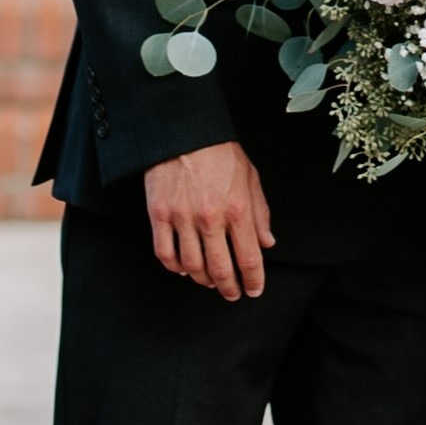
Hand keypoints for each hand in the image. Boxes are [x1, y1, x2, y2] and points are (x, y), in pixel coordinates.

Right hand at [145, 142, 273, 299]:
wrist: (184, 130)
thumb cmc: (220, 153)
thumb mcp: (251, 179)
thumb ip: (260, 214)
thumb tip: (266, 243)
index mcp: (238, 209)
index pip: (250, 259)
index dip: (254, 280)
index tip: (254, 289)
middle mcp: (211, 218)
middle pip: (220, 269)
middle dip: (229, 288)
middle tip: (232, 294)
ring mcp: (182, 217)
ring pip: (192, 266)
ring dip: (202, 280)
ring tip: (209, 281)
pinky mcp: (159, 214)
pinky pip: (165, 253)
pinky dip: (174, 267)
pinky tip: (183, 268)